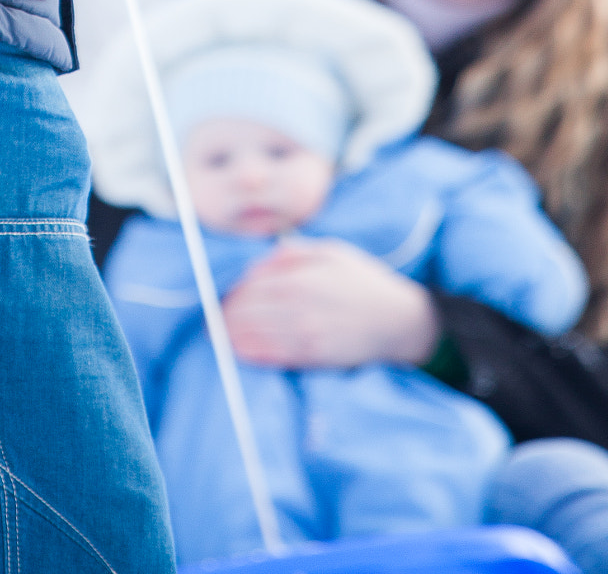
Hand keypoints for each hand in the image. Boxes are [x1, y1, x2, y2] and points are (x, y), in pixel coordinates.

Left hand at [221, 238, 440, 368]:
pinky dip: (252, 353)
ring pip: (257, 336)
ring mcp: (308, 334)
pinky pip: (276, 356)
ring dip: (232, 337)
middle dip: (225, 316)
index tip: (218, 297)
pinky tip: (239, 351)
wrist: (397, 320)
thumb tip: (257, 265)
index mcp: (303, 276)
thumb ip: (290, 254)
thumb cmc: (362, 280)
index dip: (231, 293)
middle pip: (249, 312)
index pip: (252, 285)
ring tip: (217, 336)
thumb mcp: (330, 251)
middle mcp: (302, 305)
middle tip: (210, 319)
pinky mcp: (316, 356)